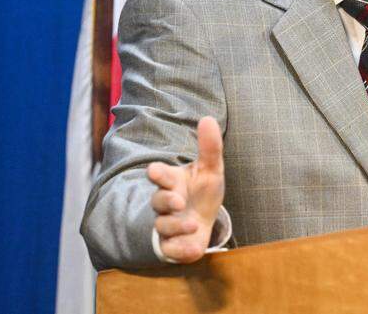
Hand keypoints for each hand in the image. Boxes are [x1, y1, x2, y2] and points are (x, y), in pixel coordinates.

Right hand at [146, 116, 225, 262]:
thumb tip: (208, 118)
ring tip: (192, 224)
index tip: (156, 170)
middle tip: (177, 201)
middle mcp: (165, 204)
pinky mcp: (172, 246)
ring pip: (162, 226)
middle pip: (158, 201)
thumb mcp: (211, 169)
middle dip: (165, 200)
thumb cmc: (203, 192)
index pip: (159, 175)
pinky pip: (171, 250)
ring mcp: (167, 225)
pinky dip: (179, 250)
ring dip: (175, 226)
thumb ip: (210, 147)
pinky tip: (191, 248)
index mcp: (172, 182)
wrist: (204, 223)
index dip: (157, 173)